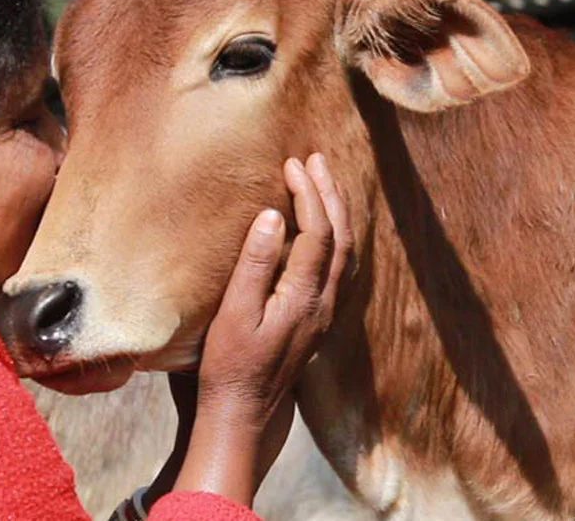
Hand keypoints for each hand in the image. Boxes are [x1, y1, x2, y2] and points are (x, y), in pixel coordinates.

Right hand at [166, 153, 350, 505]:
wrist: (243, 414)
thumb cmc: (229, 365)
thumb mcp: (234, 313)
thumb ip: (256, 264)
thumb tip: (275, 217)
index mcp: (303, 296)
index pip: (317, 232)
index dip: (308, 194)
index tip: (292, 164)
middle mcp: (323, 303)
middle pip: (341, 237)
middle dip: (330, 194)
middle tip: (315, 159)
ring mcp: (325, 314)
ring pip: (346, 254)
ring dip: (338, 214)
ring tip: (325, 183)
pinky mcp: (318, 322)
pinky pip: (340, 269)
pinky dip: (337, 238)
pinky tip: (325, 231)